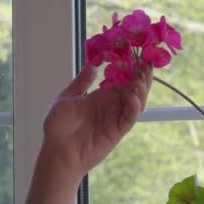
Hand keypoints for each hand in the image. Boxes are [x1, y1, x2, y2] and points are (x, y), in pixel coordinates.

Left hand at [41, 63, 152, 178]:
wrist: (58, 151)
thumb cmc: (59, 126)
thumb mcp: (68, 98)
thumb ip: (82, 82)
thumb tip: (93, 63)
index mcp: (101, 95)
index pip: (121, 78)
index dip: (129, 67)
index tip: (135, 53)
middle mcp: (112, 105)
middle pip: (133, 88)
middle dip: (141, 75)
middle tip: (146, 61)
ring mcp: (116, 117)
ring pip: (137, 101)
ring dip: (141, 89)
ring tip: (142, 76)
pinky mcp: (117, 131)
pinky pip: (130, 117)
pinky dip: (135, 107)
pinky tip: (133, 96)